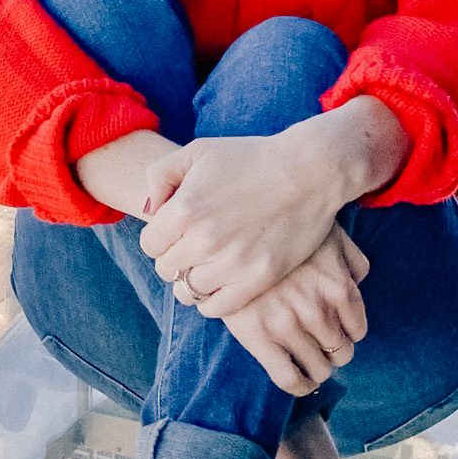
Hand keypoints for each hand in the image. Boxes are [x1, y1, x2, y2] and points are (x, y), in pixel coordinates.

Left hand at [139, 129, 345, 320]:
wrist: (309, 171)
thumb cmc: (251, 157)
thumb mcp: (198, 150)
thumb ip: (160, 174)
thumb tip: (149, 210)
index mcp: (183, 210)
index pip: (149, 245)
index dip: (160, 237)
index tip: (177, 231)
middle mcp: (203, 240)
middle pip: (166, 269)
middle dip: (175, 258)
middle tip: (194, 247)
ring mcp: (231, 263)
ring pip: (188, 291)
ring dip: (192, 280)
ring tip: (207, 265)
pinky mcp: (258, 279)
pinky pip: (217, 307)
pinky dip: (211, 300)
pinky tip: (219, 283)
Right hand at [213, 226, 369, 396]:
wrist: (230, 227)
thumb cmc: (282, 229)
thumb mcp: (329, 234)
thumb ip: (352, 259)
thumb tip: (359, 281)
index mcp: (338, 287)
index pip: (357, 329)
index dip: (348, 333)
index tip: (337, 332)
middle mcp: (318, 309)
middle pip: (341, 352)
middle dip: (334, 351)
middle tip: (321, 346)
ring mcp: (289, 325)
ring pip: (320, 368)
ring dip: (318, 367)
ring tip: (308, 361)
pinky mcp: (260, 336)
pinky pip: (289, 378)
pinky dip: (300, 386)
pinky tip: (300, 381)